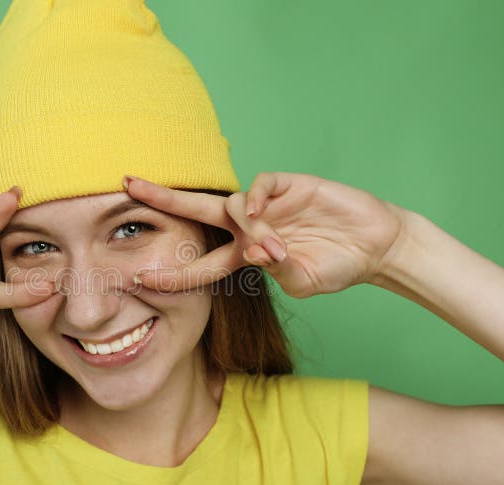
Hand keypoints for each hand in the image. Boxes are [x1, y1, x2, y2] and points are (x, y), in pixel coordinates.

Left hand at [123, 172, 404, 298]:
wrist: (375, 246)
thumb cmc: (337, 267)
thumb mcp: (304, 281)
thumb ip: (278, 269)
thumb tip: (253, 253)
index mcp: (245, 255)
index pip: (201, 263)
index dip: (173, 273)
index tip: (140, 278)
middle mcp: (248, 226)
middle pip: (196, 211)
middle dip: (162, 198)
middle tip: (128, 185)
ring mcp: (267, 204)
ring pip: (233, 206)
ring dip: (247, 229)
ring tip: (274, 248)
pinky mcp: (289, 185)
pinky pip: (261, 185)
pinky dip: (255, 198)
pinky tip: (258, 213)